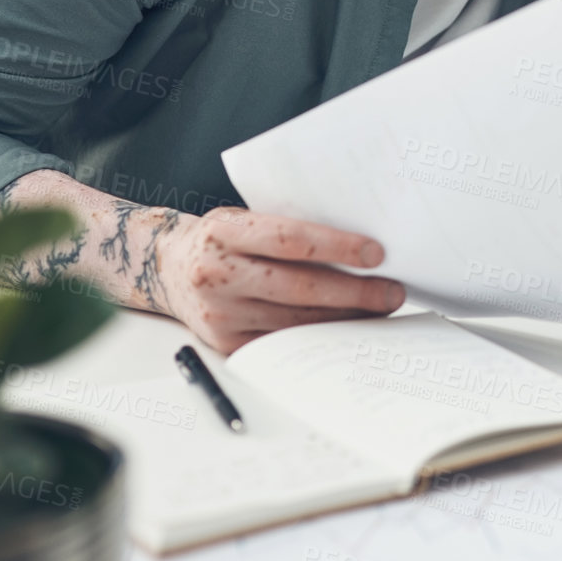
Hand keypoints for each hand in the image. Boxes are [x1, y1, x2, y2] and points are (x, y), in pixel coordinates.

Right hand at [156, 207, 404, 352]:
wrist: (168, 269)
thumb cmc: (222, 239)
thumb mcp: (242, 218)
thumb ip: (284, 227)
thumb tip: (355, 245)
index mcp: (224, 233)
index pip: (289, 239)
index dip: (336, 247)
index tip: (375, 253)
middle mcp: (217, 274)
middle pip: (299, 287)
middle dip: (354, 292)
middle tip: (392, 292)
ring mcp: (220, 313)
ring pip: (296, 320)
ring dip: (345, 317)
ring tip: (379, 310)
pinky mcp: (226, 342)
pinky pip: (283, 341)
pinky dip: (320, 336)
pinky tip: (346, 328)